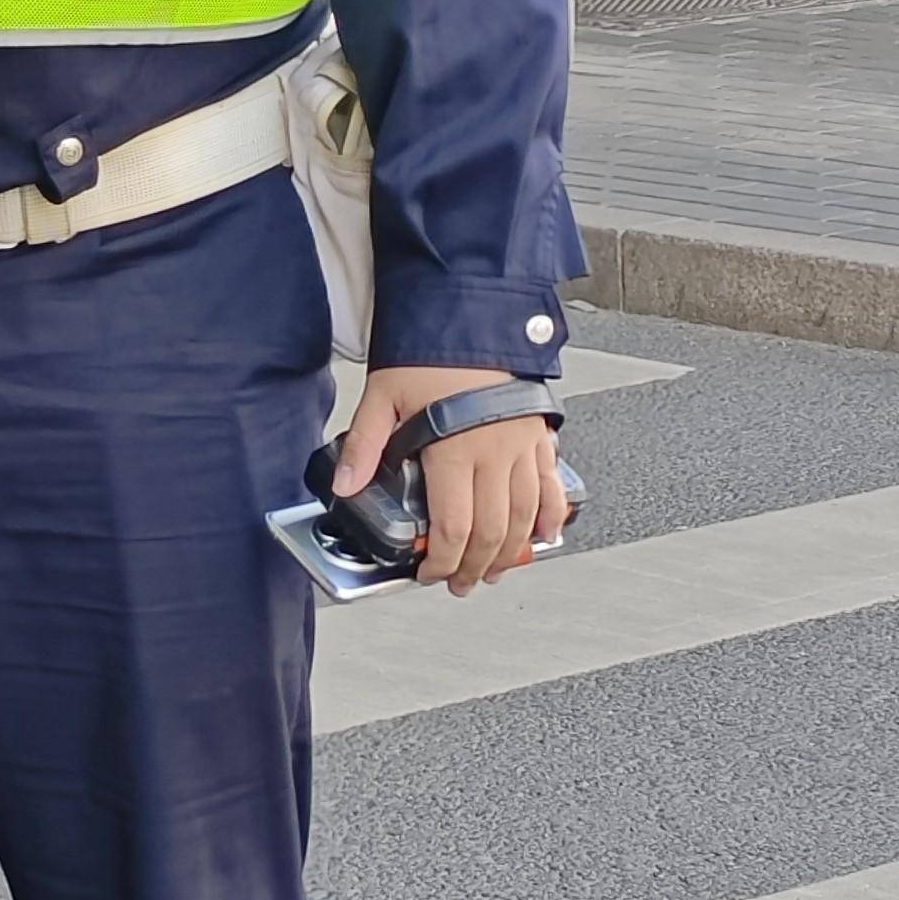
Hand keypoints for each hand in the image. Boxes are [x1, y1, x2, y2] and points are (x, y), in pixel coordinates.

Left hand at [333, 363, 568, 595]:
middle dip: (475, 566)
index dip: (443, 560)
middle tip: (458, 583)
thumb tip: (345, 487)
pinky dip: (552, 516)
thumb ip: (365, 445)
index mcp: (455, 448)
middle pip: (493, 531)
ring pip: (526, 516)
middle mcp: (495, 452)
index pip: (455, 526)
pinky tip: (545, 536)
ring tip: (493, 571)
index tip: (429, 572)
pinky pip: (552, 487)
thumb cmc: (429, 353)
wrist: (471, 316)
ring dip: (511, 552)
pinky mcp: (538, 437)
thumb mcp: (382, 395)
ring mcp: (522, 446)